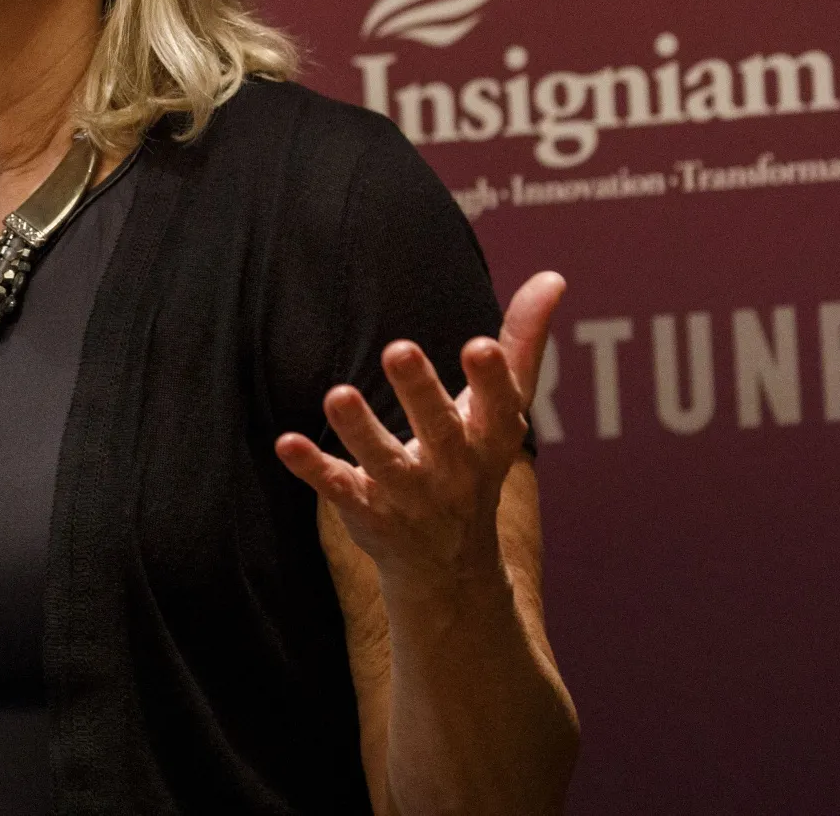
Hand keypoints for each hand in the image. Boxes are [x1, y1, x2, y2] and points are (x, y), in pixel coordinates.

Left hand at [274, 271, 565, 594]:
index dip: (490, 378)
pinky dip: (313, 469)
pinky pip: (338, 488)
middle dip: (420, 392)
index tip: (480, 345)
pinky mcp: (368, 511)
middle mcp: (454, 468)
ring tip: (338, 394)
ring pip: (383, 460)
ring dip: (360, 429)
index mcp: (490, 437)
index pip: (496, 405)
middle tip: (398, 349)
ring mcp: (410, 494)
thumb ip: (522, 343)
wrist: (451, 564)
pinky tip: (286, 443)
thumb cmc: (476, 461)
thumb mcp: (502, 410)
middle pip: (439, 429)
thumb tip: (553, 276)